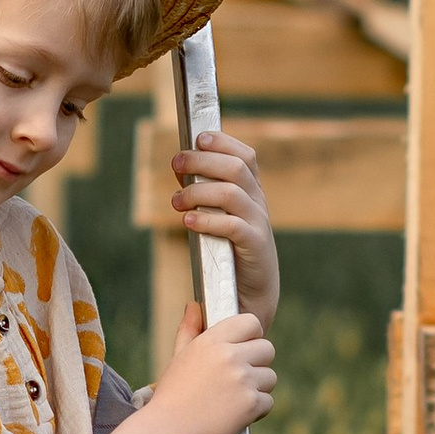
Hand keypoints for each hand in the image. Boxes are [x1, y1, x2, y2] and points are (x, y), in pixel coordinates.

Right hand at [148, 300, 275, 433]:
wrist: (169, 432)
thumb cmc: (173, 394)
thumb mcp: (179, 357)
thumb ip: (189, 329)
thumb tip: (194, 306)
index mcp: (212, 341)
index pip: (251, 322)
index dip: (251, 336)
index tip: (244, 349)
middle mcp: (230, 356)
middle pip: (267, 349)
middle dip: (258, 364)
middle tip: (239, 379)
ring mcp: (242, 380)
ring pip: (270, 377)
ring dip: (258, 389)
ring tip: (233, 399)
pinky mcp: (251, 404)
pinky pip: (268, 401)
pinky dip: (256, 410)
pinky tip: (235, 414)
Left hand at [171, 128, 279, 319]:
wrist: (250, 295)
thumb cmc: (228, 252)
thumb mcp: (219, 216)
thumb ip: (205, 192)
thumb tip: (182, 167)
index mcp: (251, 192)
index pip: (245, 156)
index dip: (223, 142)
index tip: (198, 138)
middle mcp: (257, 203)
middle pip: (235, 168)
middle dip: (202, 161)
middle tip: (176, 163)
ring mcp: (258, 223)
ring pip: (231, 193)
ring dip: (198, 192)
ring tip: (176, 202)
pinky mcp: (254, 246)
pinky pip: (232, 225)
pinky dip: (207, 220)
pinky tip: (188, 223)